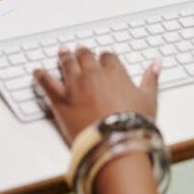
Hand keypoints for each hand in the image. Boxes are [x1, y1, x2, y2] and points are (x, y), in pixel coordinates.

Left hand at [33, 47, 160, 144]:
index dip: (104, 58)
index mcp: (114, 72)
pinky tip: (37, 72)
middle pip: (85, 56)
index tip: (103, 59)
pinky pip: (46, 82)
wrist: (113, 144)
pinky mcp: (60, 100)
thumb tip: (156, 64)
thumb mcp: (149, 99)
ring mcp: (74, 85)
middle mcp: (93, 74)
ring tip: (61, 52)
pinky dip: (40, 76)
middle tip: (79, 50)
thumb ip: (151, 79)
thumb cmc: (132, 124)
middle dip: (83, 52)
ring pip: (66, 64)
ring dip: (64, 56)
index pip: (107, 57)